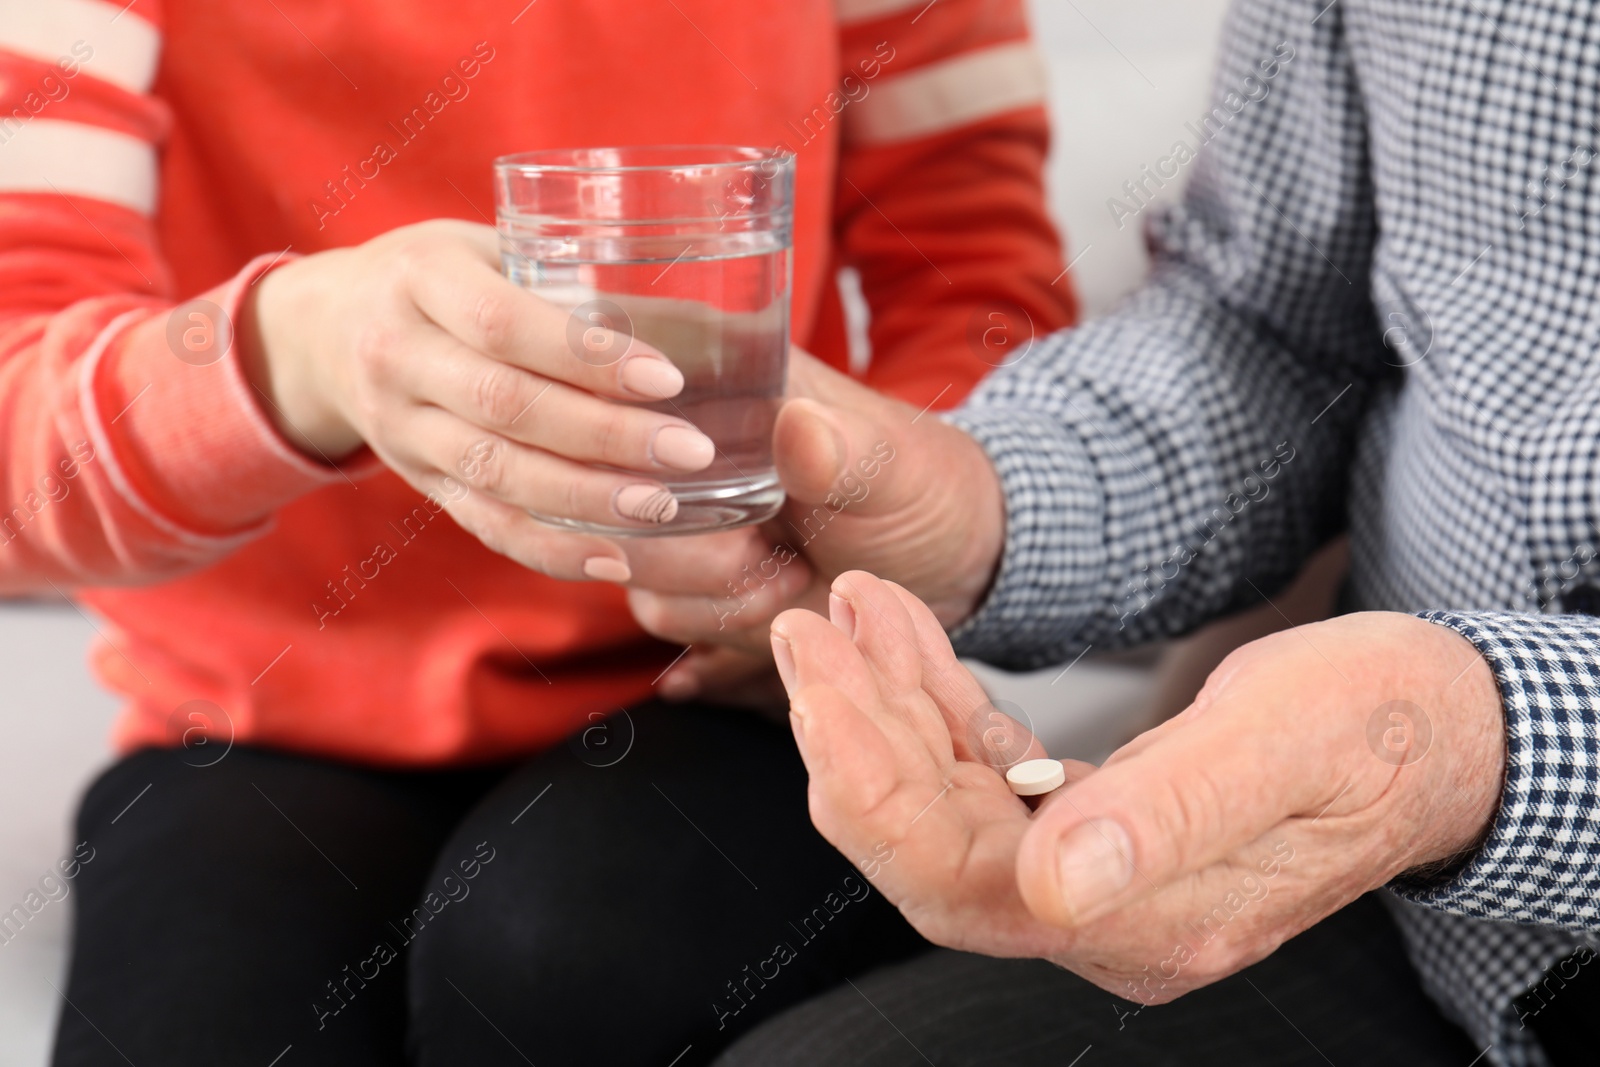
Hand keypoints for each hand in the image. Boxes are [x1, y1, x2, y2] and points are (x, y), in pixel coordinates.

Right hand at [237, 220, 717, 580]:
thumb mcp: (485, 248)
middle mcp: (397, 356)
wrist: (321, 332)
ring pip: (495, 474)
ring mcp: (400, 428)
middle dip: (605, 436)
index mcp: (421, 279)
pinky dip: (549, 547)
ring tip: (662, 507)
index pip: (503, 323)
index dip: (584, 355)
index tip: (667, 379)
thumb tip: (708, 321)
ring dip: (585, 500)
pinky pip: (483, 523)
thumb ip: (570, 279)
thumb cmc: (440, 278)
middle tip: (690, 452)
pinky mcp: (417, 480)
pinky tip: (612, 557)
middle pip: (506, 407)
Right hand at [625, 349, 1005, 700]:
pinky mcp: (670, 575)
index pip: (613, 373)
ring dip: (708, 580)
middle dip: (683, 533)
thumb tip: (800, 426)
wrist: (932, 571)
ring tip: (784, 565)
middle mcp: (671, 434)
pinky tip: (774, 592)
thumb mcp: (895, 465)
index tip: (699, 467)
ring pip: (623, 552)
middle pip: (602, 479)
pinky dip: (717, 613)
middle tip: (764, 539)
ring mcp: (663, 507)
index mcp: (716, 369)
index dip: (631, 423)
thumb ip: (847, 449)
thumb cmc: (916, 488)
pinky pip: (653, 604)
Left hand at [773, 571, 1505, 1002]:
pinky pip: (984, 770)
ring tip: (844, 614)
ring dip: (884, 707)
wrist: (1443, 725)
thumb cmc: (1385, 727)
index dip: (873, 790)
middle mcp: (1107, 914)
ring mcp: (1098, 874)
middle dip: (854, 737)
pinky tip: (901, 636)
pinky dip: (934, 700)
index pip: (960, 881)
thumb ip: (1171, 818)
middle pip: (931, 843)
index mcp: (1151, 918)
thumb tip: (1054, 888)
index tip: (816, 688)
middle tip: (805, 631)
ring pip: (946, 803)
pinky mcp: (1096, 821)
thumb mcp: (1291, 747)